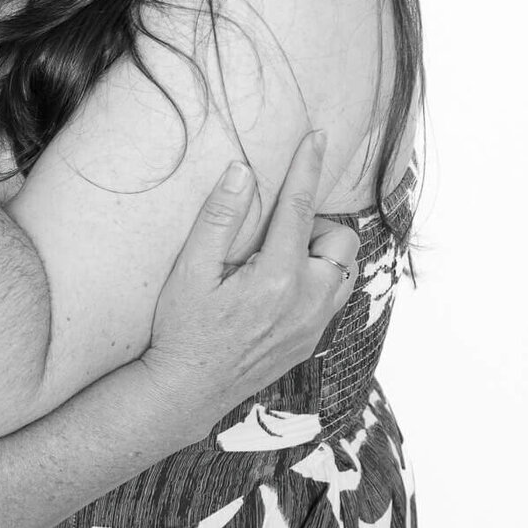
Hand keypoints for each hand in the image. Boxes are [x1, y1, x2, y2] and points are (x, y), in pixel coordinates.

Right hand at [144, 131, 358, 431]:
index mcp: (276, 278)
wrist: (188, 390)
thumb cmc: (183, 329)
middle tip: (276, 232)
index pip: (299, 208)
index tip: (317, 137)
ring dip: (321, 256)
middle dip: (317, 225)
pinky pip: (332, 299)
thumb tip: (241, 172)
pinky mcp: (310, 342)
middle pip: (341, 240)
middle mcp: (306, 302)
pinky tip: (279, 289)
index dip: (307, 167)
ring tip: (279, 259)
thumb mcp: (191, 270)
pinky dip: (317, 283)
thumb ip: (219, 218)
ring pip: (343, 272)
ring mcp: (312, 326)